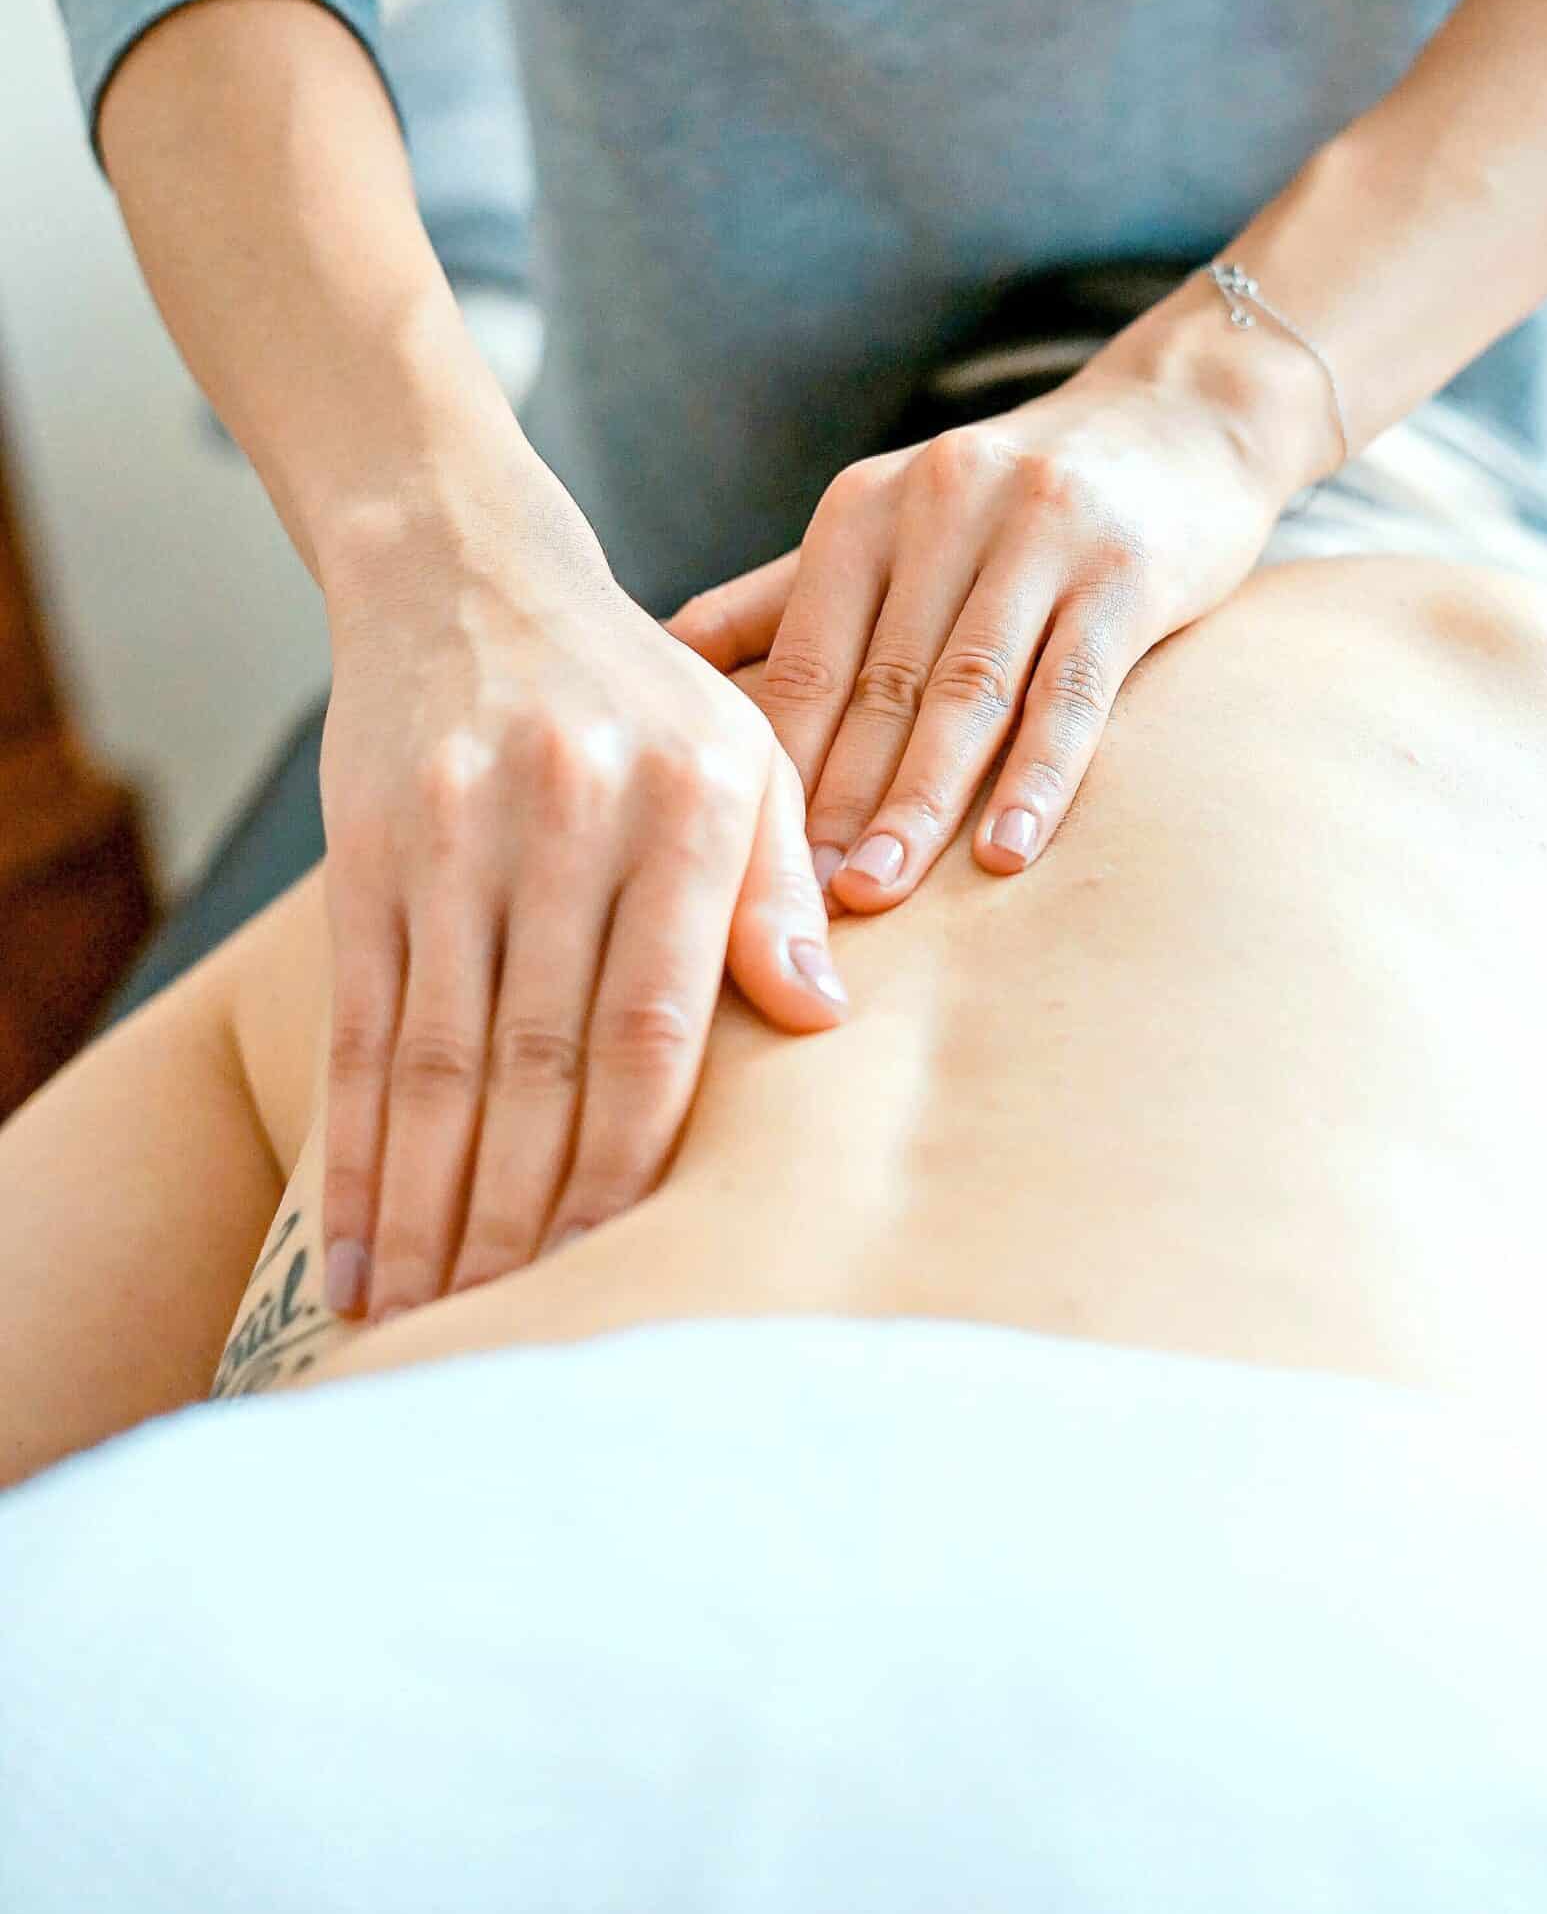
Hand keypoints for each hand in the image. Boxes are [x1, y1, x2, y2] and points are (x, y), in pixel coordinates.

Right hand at [315, 452, 846, 1324]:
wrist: (469, 575)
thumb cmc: (640, 696)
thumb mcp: (745, 756)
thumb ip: (780, 888)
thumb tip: (823, 1022)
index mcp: (689, 805)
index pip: (658, 1024)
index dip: (633, 1161)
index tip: (624, 1272)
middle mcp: (570, 819)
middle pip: (542, 1061)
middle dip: (526, 1217)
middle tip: (517, 1339)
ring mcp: (456, 836)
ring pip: (441, 1060)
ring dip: (432, 1209)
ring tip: (428, 1326)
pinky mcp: (368, 852)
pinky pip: (361, 1027)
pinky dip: (356, 1150)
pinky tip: (357, 1248)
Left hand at [667, 332, 1291, 909]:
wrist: (1179, 416)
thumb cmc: (1010, 500)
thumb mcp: (889, 525)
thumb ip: (784, 598)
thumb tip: (658, 661)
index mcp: (864, 508)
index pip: (803, 657)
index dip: (771, 765)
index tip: (736, 865)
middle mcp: (941, 507)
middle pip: (878, 684)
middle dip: (832, 802)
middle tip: (793, 905)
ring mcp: (1039, 534)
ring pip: (967, 691)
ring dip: (919, 801)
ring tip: (876, 892)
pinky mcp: (1127, 570)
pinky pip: (1073, 689)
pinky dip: (1038, 776)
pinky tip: (1005, 851)